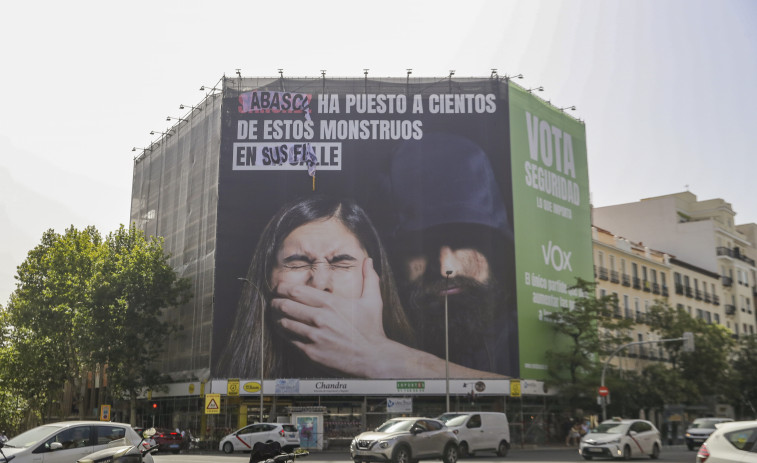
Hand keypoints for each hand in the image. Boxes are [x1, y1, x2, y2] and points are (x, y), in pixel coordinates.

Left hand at [272, 258, 389, 375]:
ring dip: (277, 318)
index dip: (282, 288)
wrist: (373, 359)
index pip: (296, 291)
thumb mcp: (373, 301)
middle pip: (285, 305)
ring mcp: (314, 336)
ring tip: (275, 315)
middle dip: (275, 302)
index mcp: (330, 303)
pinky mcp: (311, 352)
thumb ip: (369, 278)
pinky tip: (283, 330)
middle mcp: (319, 318)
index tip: (279, 288)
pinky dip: (283, 334)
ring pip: (284, 323)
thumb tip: (369, 260)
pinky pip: (289, 340)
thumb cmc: (372, 330)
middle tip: (273, 301)